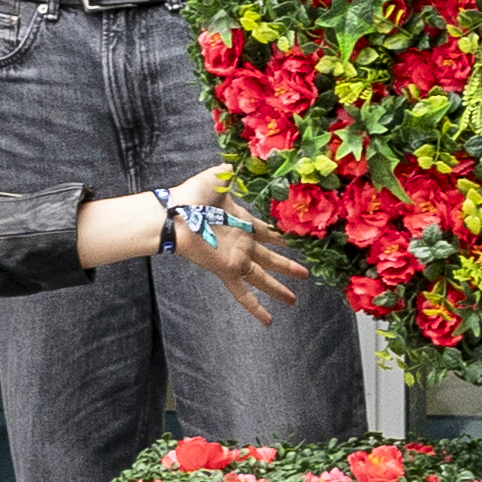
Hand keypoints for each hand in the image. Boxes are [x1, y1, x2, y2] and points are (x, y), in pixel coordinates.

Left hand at [166, 170, 321, 323]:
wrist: (175, 212)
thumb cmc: (193, 194)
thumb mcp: (220, 176)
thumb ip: (235, 170)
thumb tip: (251, 161)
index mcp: (242, 221)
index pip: (267, 232)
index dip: (283, 237)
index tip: (298, 242)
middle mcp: (242, 242)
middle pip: (270, 258)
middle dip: (287, 267)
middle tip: (306, 274)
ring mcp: (235, 257)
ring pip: (262, 278)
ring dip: (278, 288)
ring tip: (294, 300)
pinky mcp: (228, 269)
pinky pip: (244, 292)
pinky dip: (256, 308)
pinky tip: (268, 320)